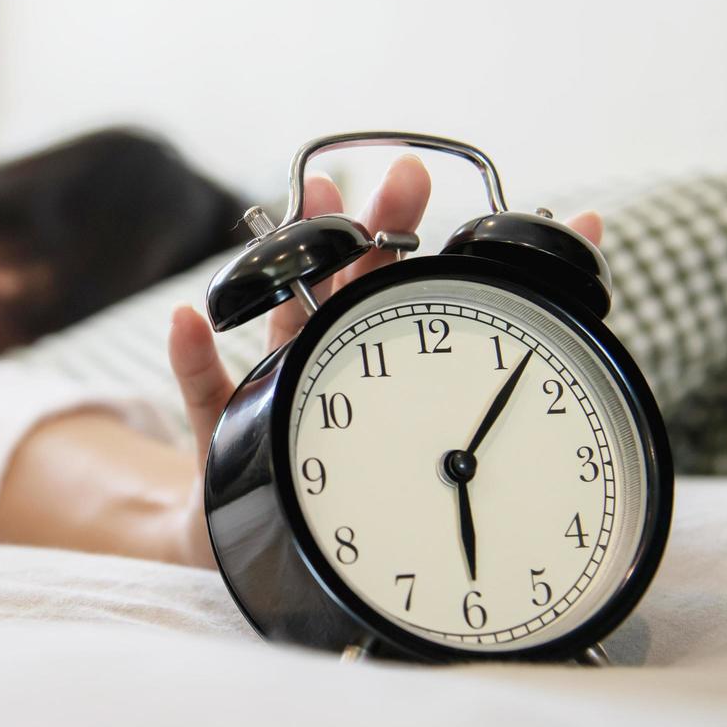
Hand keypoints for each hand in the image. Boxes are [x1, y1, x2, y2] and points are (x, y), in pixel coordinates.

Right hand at [166, 155, 603, 568]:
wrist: (254, 551)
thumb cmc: (336, 501)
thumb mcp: (410, 465)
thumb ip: (472, 408)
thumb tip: (539, 366)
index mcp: (365, 370)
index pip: (386, 289)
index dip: (398, 231)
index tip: (413, 175)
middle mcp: (315, 367)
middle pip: (339, 287)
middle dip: (361, 224)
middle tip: (391, 177)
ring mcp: (264, 396)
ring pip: (277, 320)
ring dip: (282, 260)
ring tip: (291, 214)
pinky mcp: (222, 435)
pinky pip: (204, 393)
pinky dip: (192, 355)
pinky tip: (188, 321)